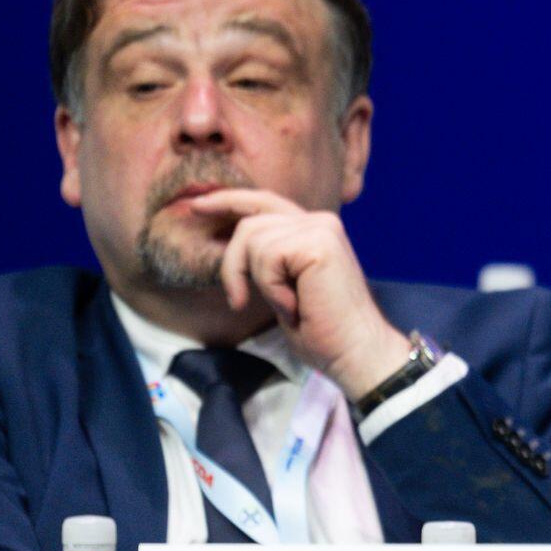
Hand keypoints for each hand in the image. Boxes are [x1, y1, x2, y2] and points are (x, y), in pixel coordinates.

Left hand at [187, 189, 409, 400]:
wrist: (354, 350)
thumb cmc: (322, 329)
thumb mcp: (285, 286)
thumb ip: (268, 258)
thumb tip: (228, 242)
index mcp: (314, 229)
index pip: (264, 202)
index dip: (228, 200)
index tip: (197, 205)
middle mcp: (319, 222)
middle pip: (250, 223)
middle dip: (233, 264)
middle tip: (239, 300)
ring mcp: (321, 229)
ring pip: (253, 240)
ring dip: (258, 282)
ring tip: (286, 306)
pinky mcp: (318, 243)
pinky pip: (267, 258)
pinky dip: (272, 289)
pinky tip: (294, 306)